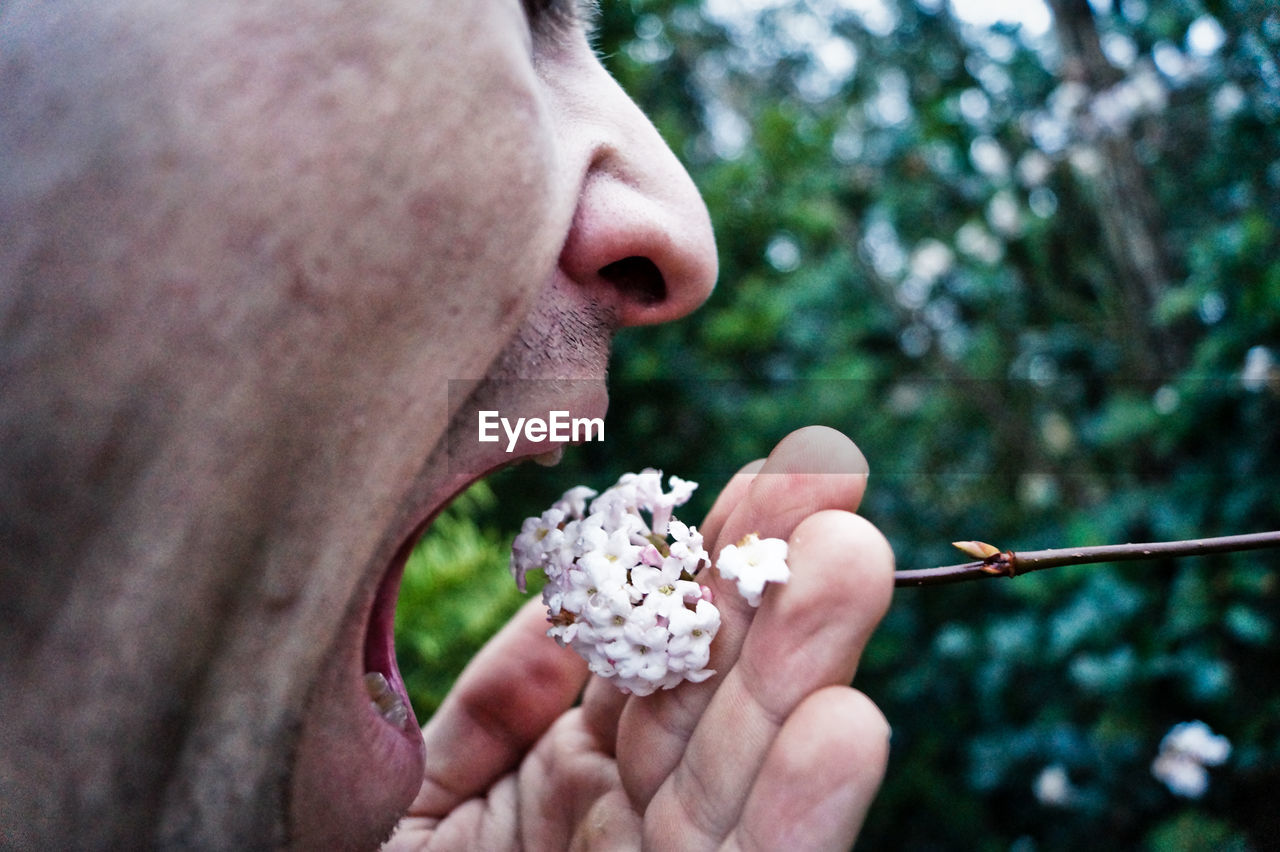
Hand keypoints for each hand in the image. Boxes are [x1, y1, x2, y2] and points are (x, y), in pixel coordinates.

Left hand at [387, 426, 894, 849]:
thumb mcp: (403, 793)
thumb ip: (495, 705)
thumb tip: (572, 609)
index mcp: (559, 778)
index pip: (649, 659)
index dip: (705, 570)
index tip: (766, 476)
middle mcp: (620, 826)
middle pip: (711, 703)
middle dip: (772, 598)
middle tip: (832, 493)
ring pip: (743, 777)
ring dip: (805, 673)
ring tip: (853, 564)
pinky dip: (804, 815)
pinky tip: (847, 725)